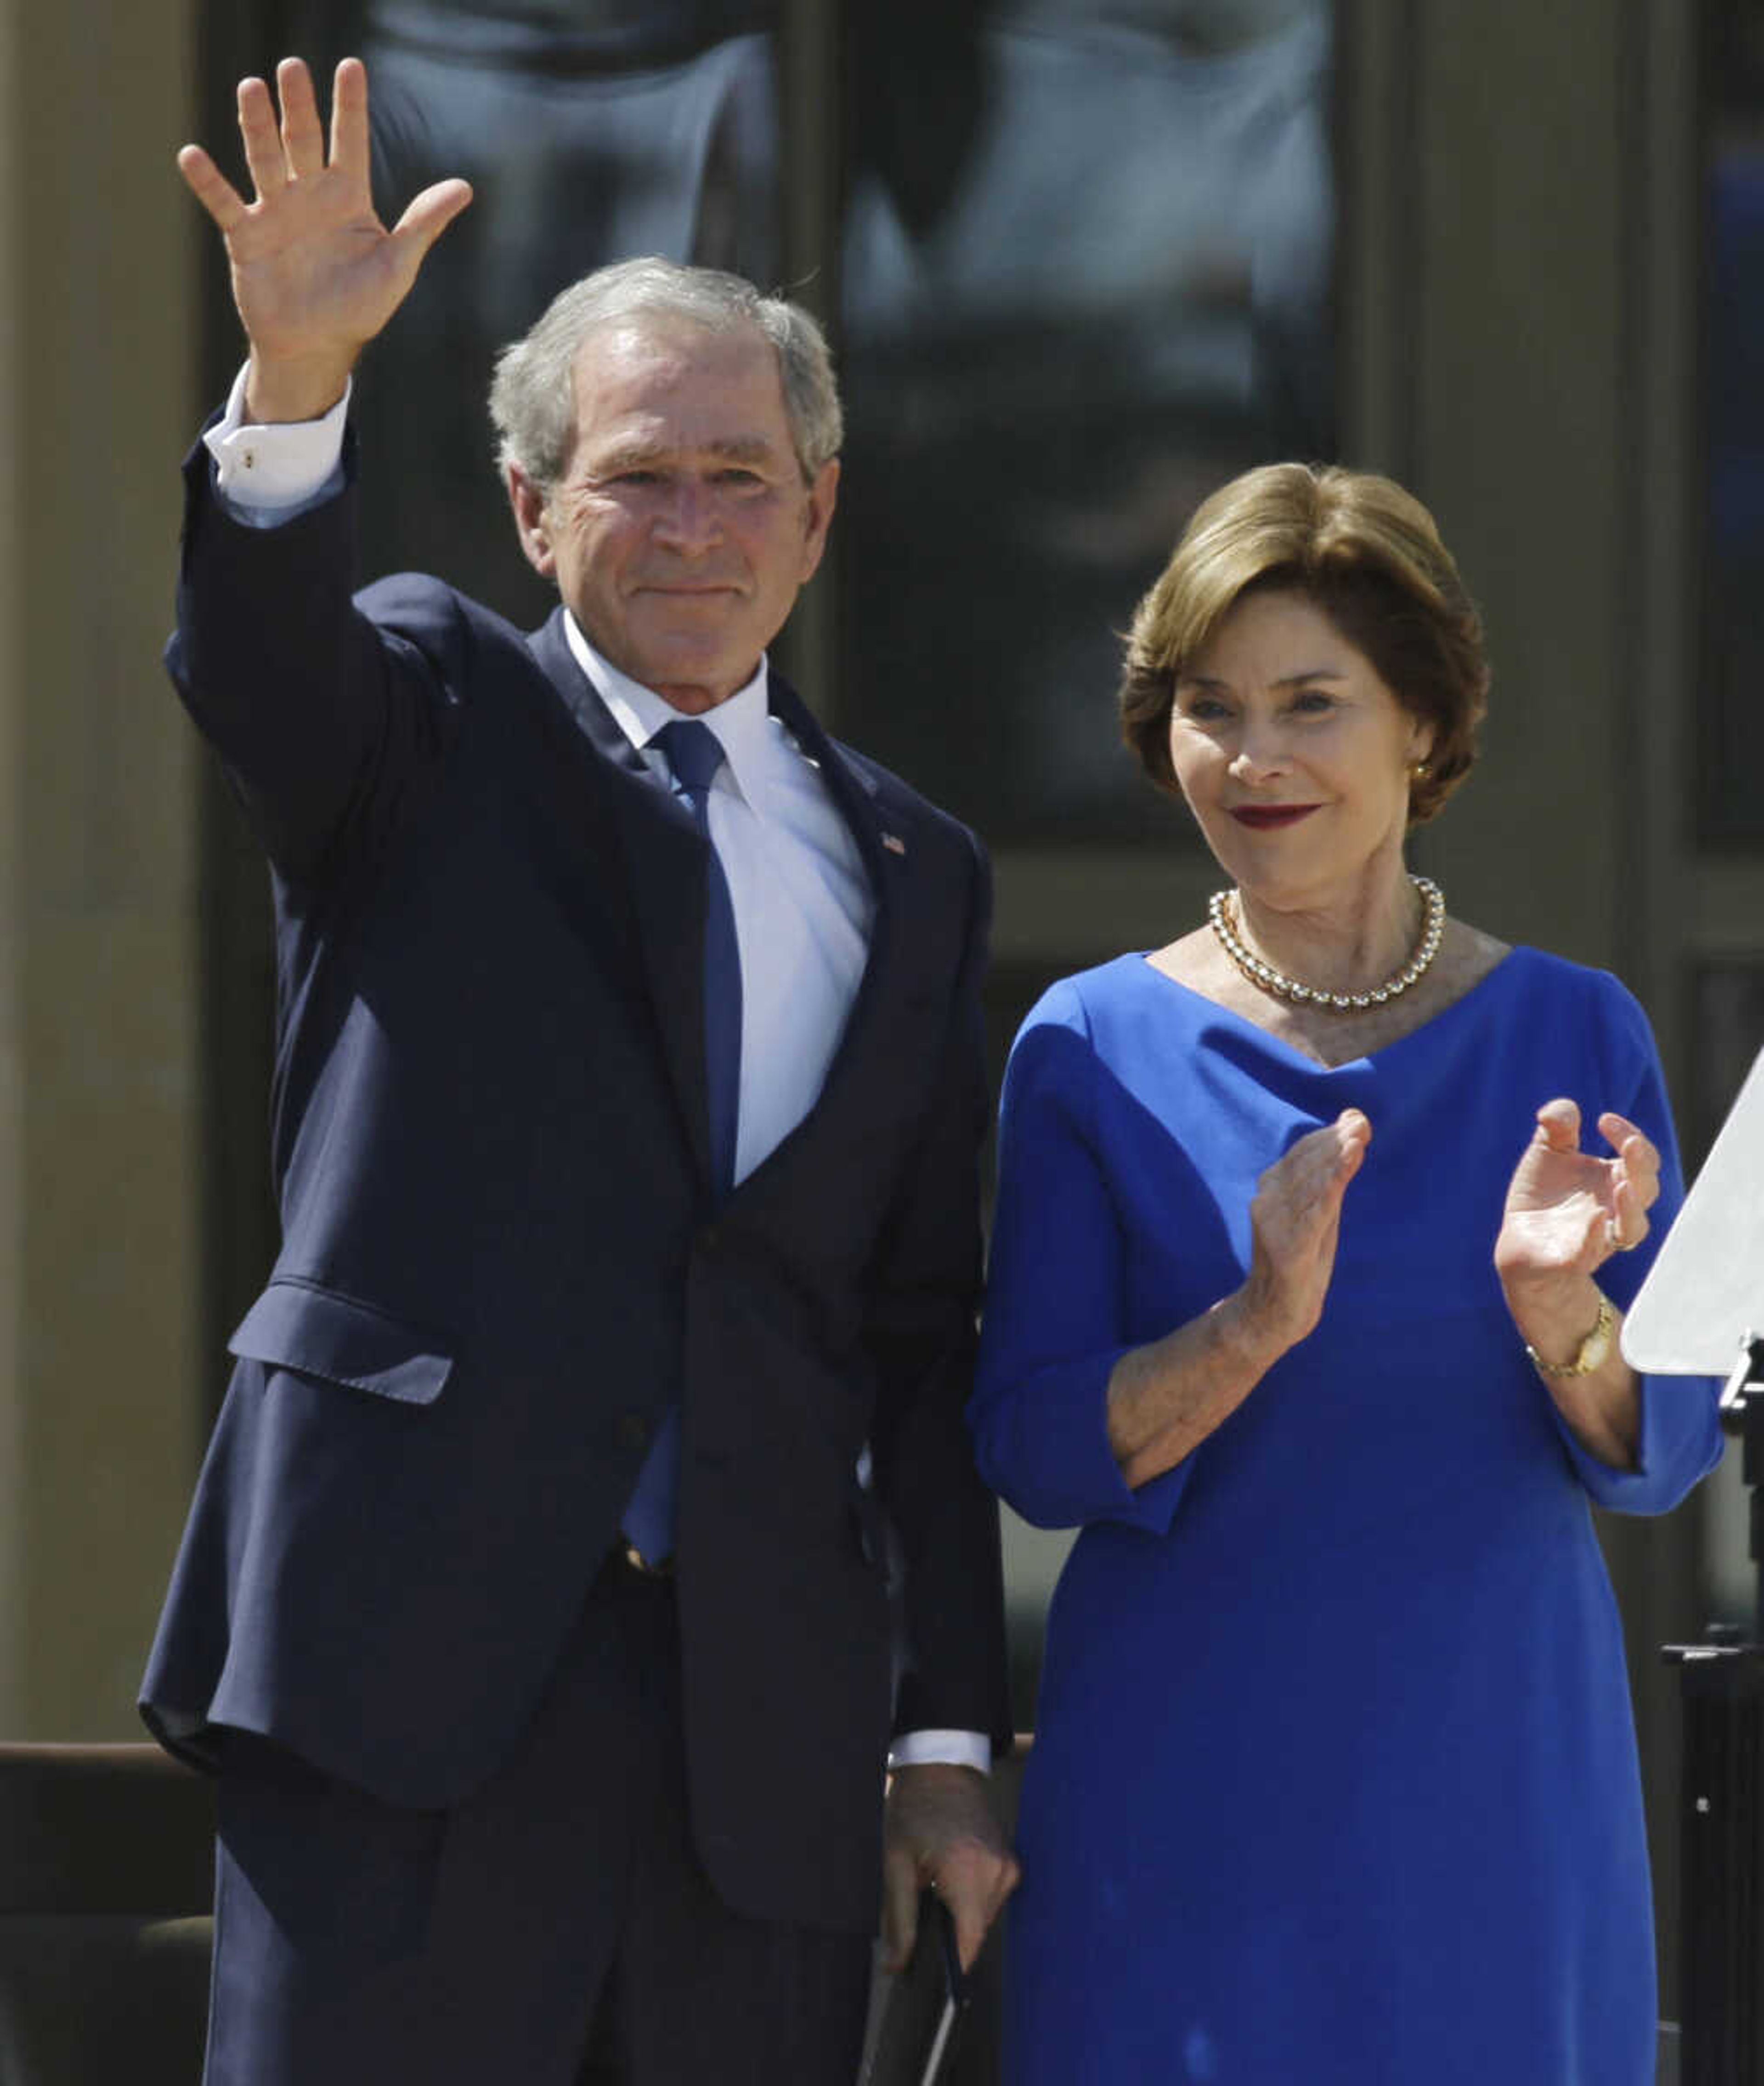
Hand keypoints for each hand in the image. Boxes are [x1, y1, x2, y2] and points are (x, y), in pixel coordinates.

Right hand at [176, 57, 471, 420]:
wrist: (317, 347)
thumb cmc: (360, 308)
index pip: (350, 141)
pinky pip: (224, 203)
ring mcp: (275, 212)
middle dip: (298, 105)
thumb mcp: (397, 267)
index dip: (350, 106)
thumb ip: (424, 224)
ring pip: (264, 159)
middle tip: (292, 67)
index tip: (351, 66)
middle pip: (303, 140)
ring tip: (250, 88)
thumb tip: (464, 187)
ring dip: (256, 126)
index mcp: (347, 198)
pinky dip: (207, 182)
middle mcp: (309, 196)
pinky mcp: (245, 236)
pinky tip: (192, 156)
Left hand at [881, 1763, 1018, 1974]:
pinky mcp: (1011, 1859)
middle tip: (920, 1923)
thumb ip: (899, 1919)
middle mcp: (997, 1871)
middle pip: (976, 1931)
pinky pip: (992, 1897)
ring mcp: (1008, 1864)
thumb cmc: (914, 1808)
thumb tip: (896, 1965)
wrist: (942, 1763)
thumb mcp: (895, 1863)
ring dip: (960, 1915)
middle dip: (949, 1937)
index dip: (951, 1966)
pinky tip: (948, 1878)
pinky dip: (971, 1898)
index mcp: (967, 1872)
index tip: (932, 1981)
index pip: (970, 1941)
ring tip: (934, 1891)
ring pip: (985, 1916)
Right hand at [1235, 1109, 1370, 1354]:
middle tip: (1361, 1124)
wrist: (1276, 1312)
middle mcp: (1267, 1201)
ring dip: (1333, 1161)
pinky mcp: (1288, 1249)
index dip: (1329, 1135)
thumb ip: (1333, 1173)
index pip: (1302, 1152)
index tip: (1357, 1119)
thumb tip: (1353, 1123)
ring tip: (1356, 1139)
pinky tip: (1342, 1175)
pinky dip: (1329, 1191)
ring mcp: (1274, 1225)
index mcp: (1272, 1189)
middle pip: (1305, 1164)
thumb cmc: (1303, 1257)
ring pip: (1309, 1185)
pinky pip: (1312, 1216)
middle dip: (1334, 1142)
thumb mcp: (1319, 1211)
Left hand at [1494, 1100, 1657, 1295]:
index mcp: (1615, 1179)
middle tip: (1630, 1142)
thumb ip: (1557, 1127)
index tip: (1604, 1120)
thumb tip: (1563, 1110)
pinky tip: (1594, 1218)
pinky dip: (1594, 1236)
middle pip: (1646, 1189)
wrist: (1521, 1242)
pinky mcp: (1574, 1258)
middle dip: (1642, 1165)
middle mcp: (1616, 1209)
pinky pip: (1591, 1251)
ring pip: (1632, 1228)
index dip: (1630, 1135)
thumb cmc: (1543, 1194)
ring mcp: (1600, 1237)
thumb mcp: (1546, 1152)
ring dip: (1631, 1206)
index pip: (1641, 1157)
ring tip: (1622, 1185)